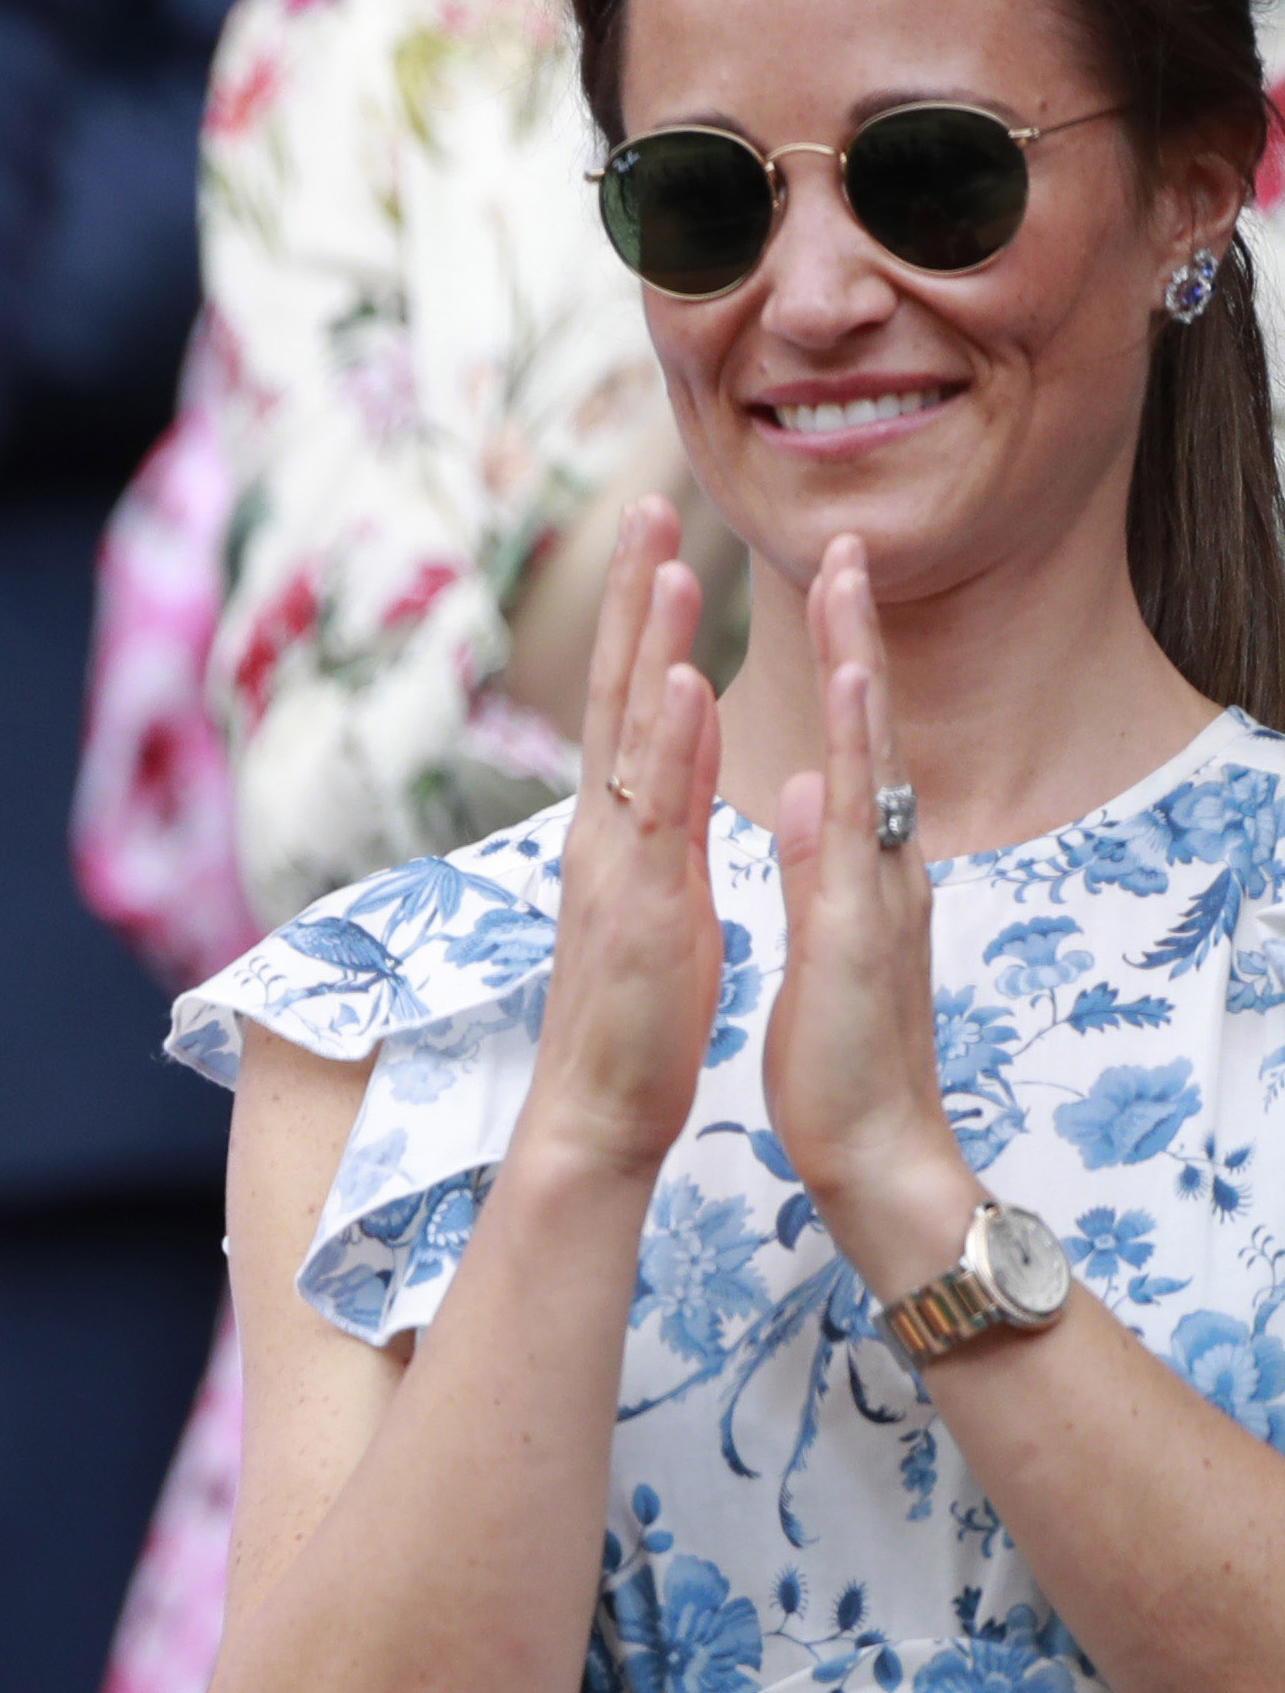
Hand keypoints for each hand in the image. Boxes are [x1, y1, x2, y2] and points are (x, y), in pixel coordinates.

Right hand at [514, 507, 729, 1197]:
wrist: (604, 1104)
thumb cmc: (640, 1011)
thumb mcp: (666, 893)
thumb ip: (672, 818)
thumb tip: (689, 749)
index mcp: (618, 827)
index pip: (628, 701)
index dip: (640, 620)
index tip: (657, 542)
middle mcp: (602, 828)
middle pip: (613, 689)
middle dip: (630, 596)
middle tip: (645, 505)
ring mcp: (612, 861)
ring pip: (627, 731)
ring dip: (645, 643)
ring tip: (666, 563)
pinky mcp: (638, 902)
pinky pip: (653, 808)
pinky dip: (664, 742)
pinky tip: (677, 682)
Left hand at [764, 540, 981, 1289]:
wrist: (875, 1146)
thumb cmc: (842, 1049)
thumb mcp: (825, 935)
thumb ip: (823, 861)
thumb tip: (812, 789)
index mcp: (861, 862)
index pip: (848, 741)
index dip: (838, 663)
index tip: (826, 586)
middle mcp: (880, 864)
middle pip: (868, 730)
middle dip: (856, 637)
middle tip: (847, 546)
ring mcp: (876, 896)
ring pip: (870, 771)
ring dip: (857, 682)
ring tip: (846, 598)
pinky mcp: (857, 943)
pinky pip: (851, 854)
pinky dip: (842, 793)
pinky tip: (829, 744)